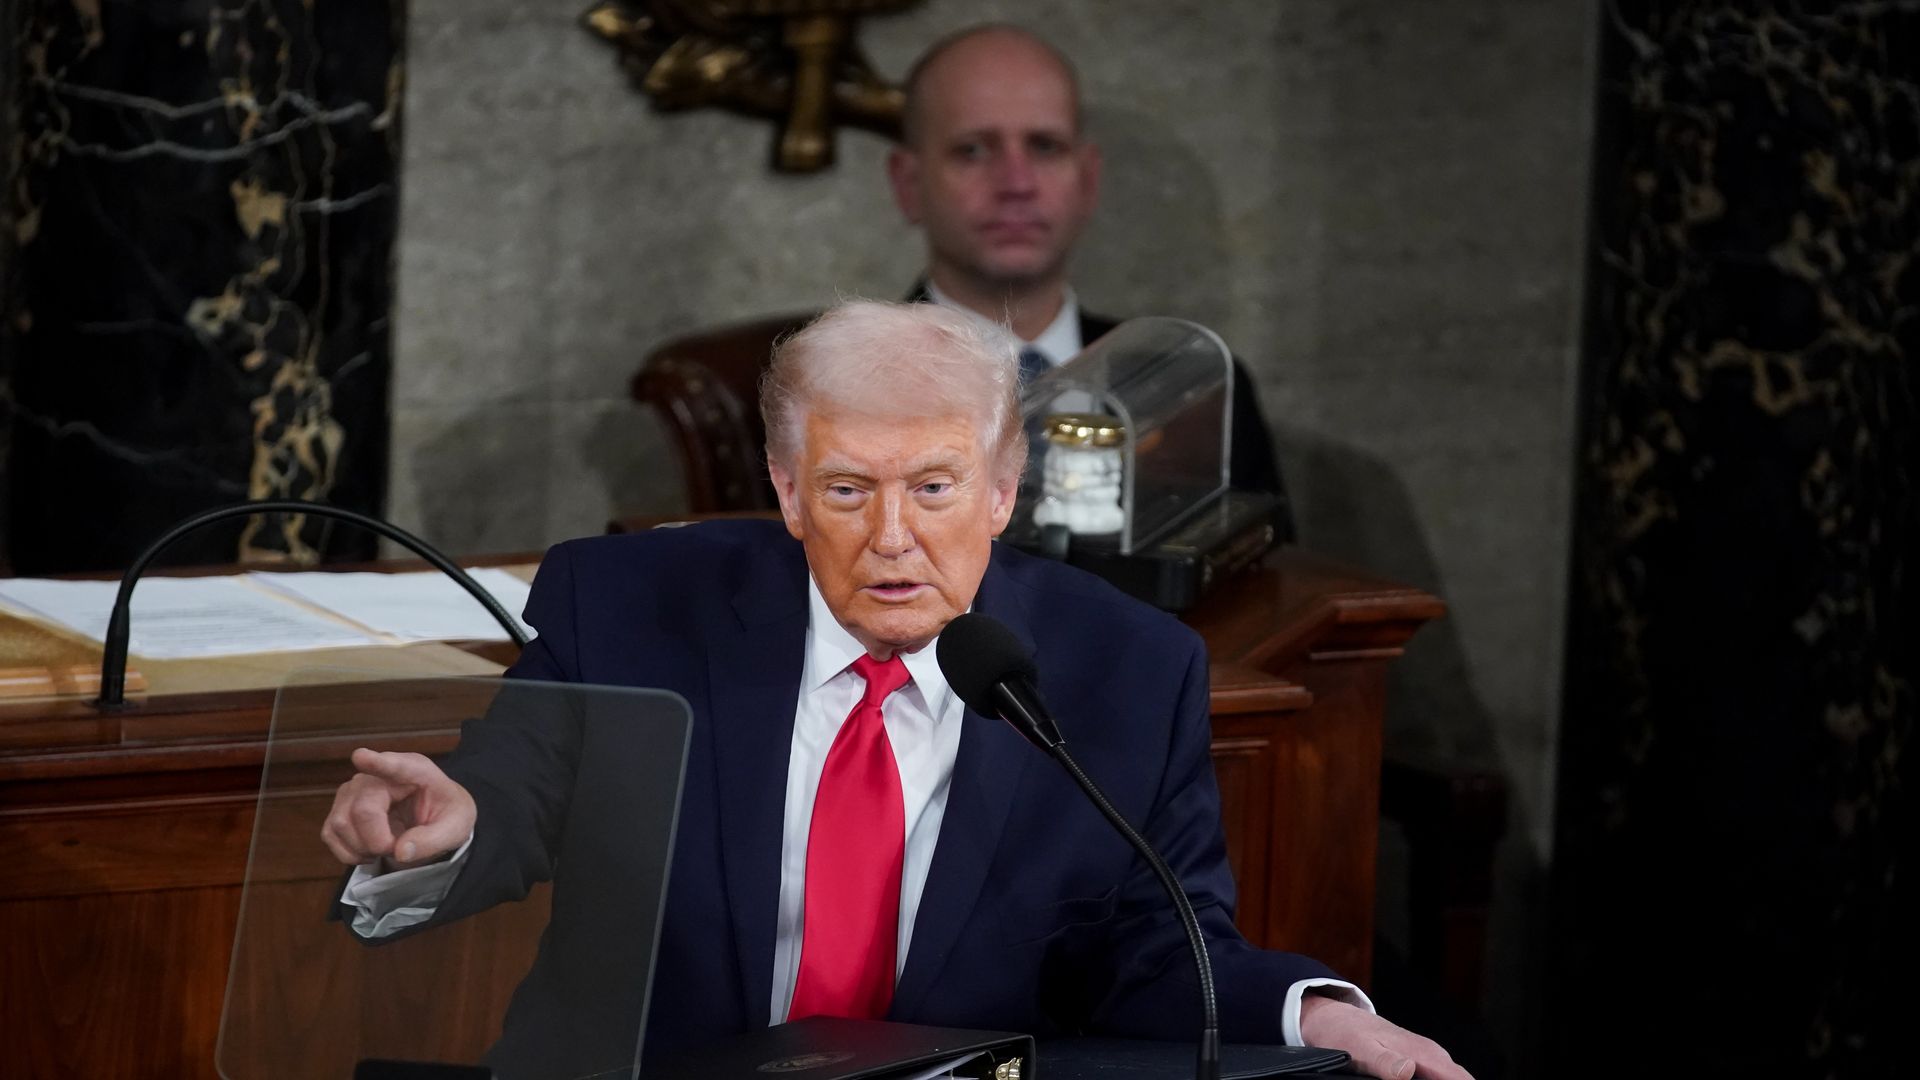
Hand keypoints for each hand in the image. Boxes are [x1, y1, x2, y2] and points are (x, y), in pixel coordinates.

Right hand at [321, 747, 475, 868]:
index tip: (361, 757)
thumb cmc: (445, 814)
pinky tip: (369, 850)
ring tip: (386, 845)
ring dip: (363, 848)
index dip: (376, 762)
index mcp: (415, 770)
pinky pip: (330, 834)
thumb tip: (401, 851)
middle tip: (398, 846)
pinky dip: (349, 853)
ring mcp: (352, 790)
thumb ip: (433, 840)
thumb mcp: (456, 827)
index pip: (394, 765)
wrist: (433, 818)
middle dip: (378, 841)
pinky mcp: (338, 808)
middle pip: (362, 810)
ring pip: (341, 823)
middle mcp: (377, 775)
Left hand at [1299, 995, 1472, 1079]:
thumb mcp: (1361, 1049)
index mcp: (1423, 1053)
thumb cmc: (1347, 1032)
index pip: (1459, 1078)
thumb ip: (1385, 1062)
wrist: (1336, 1019)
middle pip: (1459, 1079)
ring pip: (1448, 1078)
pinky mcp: (1419, 1062)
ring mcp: (1427, 1057)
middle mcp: (1431, 1054)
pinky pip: (1437, 1078)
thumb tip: (1408, 1070)